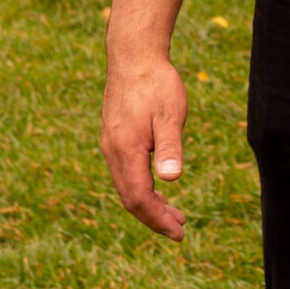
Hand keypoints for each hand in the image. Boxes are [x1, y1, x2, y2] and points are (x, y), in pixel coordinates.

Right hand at [100, 52, 188, 240]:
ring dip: (148, 204)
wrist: (134, 56)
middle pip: (130, 198)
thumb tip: (171, 180)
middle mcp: (112, 151)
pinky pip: (124, 173)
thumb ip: (170, 147)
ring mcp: (110, 145)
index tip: (179, 232)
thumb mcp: (171, 114)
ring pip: (126, 186)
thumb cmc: (156, 83)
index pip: (139, 198)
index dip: (158, 219)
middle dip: (154, 218)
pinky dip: (141, 188)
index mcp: (126, 149)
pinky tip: (158, 188)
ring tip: (173, 214)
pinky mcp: (113, 138)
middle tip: (179, 229)